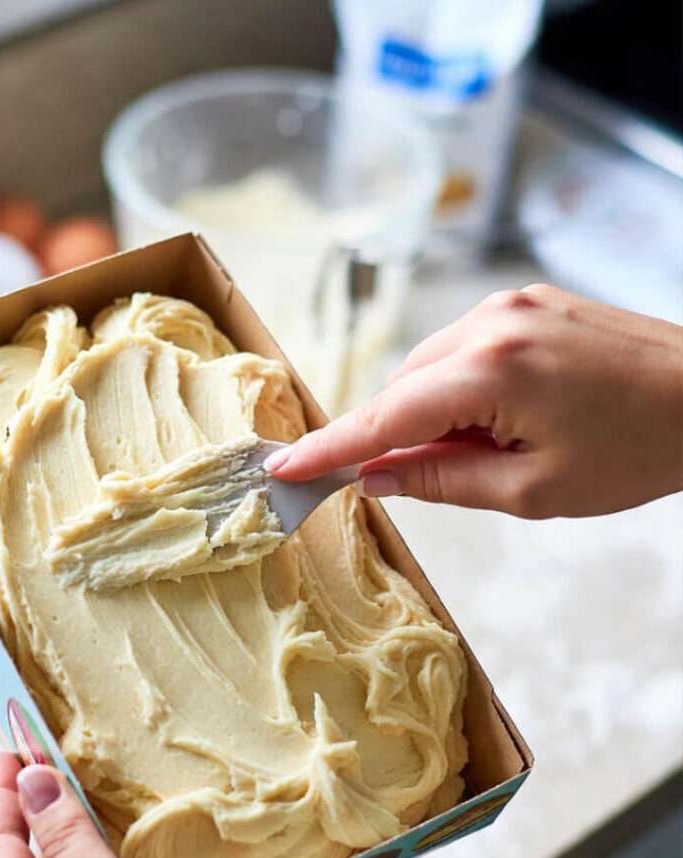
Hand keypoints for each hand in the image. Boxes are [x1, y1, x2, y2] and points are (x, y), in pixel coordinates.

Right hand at [266, 285, 682, 517]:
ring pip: (429, 368)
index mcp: (491, 372)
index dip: (331, 447)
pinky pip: (461, 349)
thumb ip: (442, 481)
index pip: (384, 417)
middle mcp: (489, 322)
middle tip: (434, 478)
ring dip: (434, 412)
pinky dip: (460, 388)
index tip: (283, 466)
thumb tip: (376, 477)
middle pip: (402, 389)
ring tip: (498, 447)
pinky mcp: (525, 300)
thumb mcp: (534, 490)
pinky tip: (507, 415)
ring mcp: (509, 304)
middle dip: (400, 436)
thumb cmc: (640, 449)